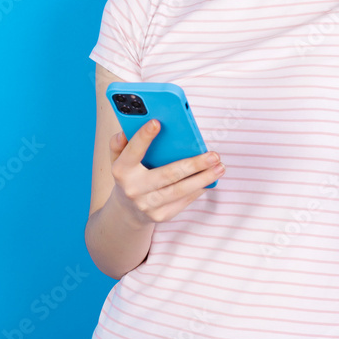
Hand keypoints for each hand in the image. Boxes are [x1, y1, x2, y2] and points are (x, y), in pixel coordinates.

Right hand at [108, 119, 224, 225]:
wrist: (127, 211)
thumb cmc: (129, 175)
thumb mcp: (118, 159)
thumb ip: (119, 144)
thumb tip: (123, 132)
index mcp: (121, 170)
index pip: (132, 152)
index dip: (143, 137)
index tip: (157, 122)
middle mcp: (133, 189)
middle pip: (167, 175)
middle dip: (193, 164)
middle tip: (213, 155)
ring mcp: (147, 205)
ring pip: (180, 190)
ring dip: (203, 178)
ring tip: (219, 167)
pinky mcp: (160, 216)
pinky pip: (183, 201)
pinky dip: (198, 189)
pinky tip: (210, 179)